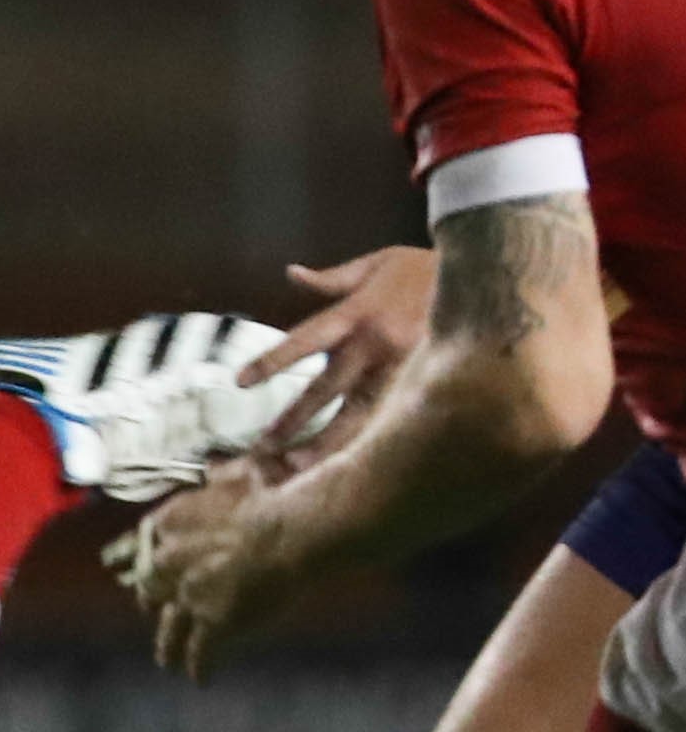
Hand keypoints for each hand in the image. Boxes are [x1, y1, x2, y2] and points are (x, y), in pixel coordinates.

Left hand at [108, 462, 291, 677]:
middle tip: (149, 610)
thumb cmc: (269, 496)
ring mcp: (187, 595)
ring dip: (167, 646)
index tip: (114, 566)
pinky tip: (199, 679)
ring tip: (164, 661)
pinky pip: (201, 652)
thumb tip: (213, 470)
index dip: (127, 558)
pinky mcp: (212, 622)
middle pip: (149, 588)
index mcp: (166, 524)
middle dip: (149, 601)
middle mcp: (167, 562)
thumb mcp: (233, 475)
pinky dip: (200, 667)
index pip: (136, 545)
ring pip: (169, 628)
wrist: (286, 530)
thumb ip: (216, 478)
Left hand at [244, 245, 433, 476]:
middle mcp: (374, 345)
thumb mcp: (378, 263)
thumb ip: (331, 278)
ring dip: (328, 443)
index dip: (271, 362)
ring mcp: (402, 369)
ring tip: (298, 468)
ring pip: (358, 414)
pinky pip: (392, 418)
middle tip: (263, 446)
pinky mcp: (427, 383)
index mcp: (355, 314)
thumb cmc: (428, 267)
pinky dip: (369, 441)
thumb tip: (292, 274)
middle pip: (325, 388)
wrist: (493, 277)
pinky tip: (351, 465)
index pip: (302, 341)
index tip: (240, 382)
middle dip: (294, 419)